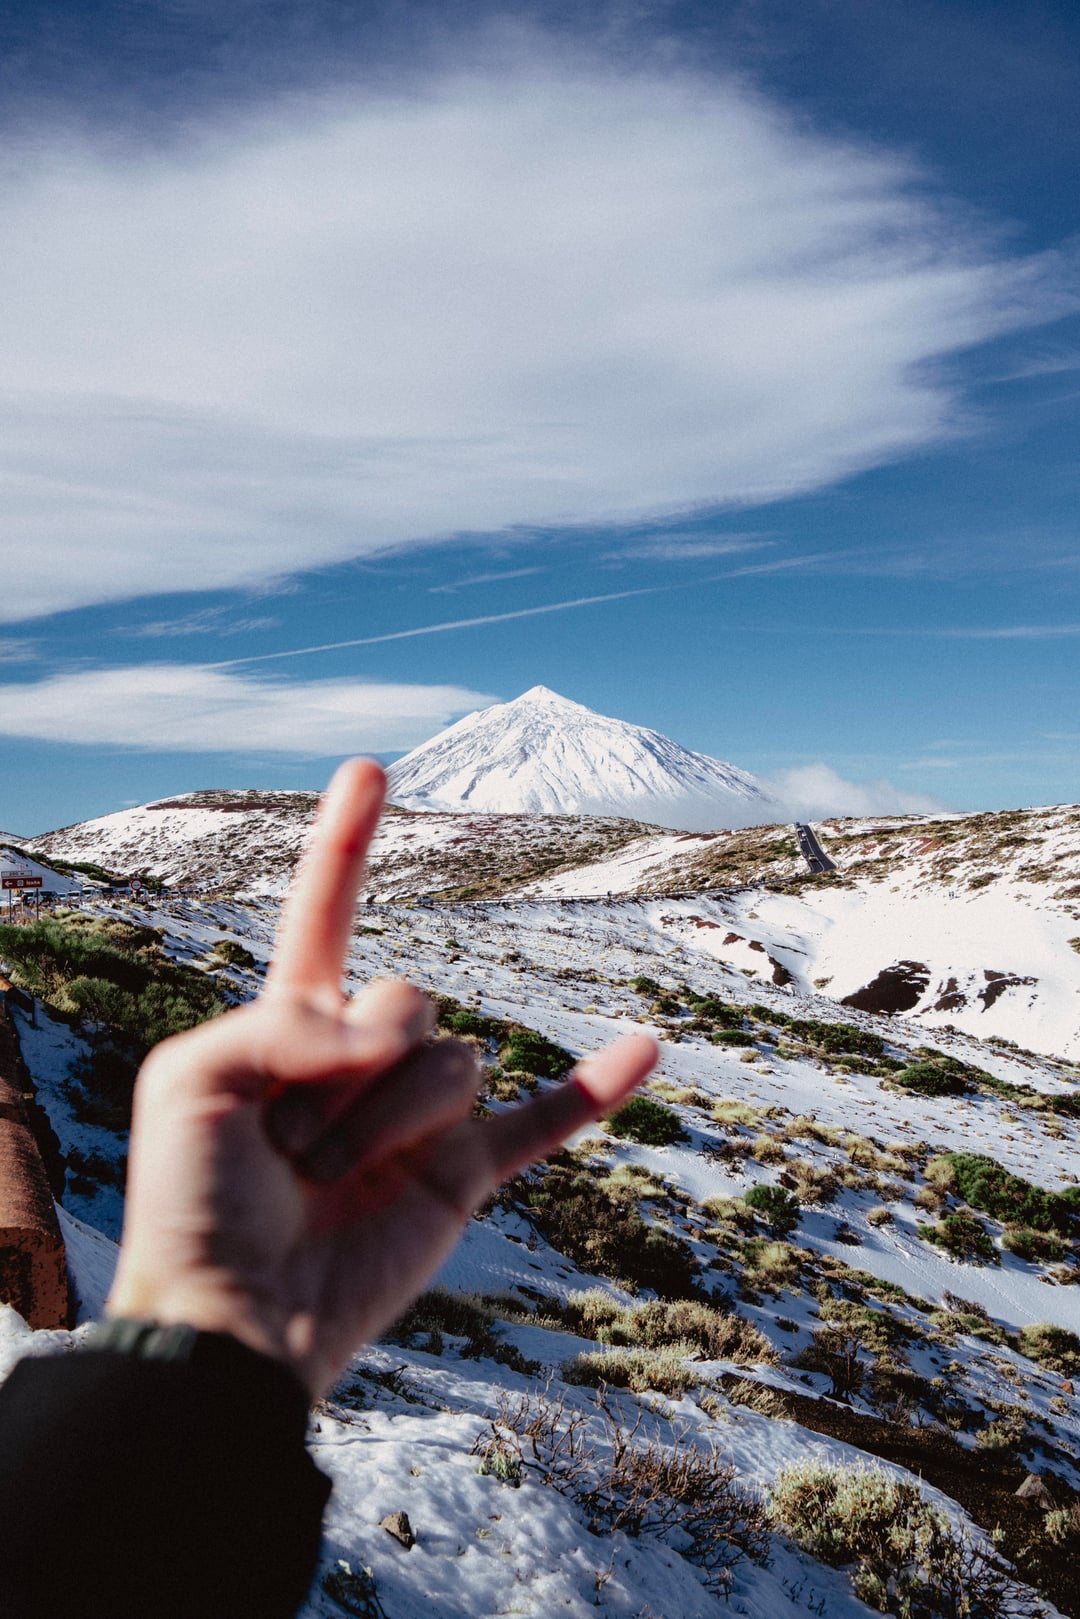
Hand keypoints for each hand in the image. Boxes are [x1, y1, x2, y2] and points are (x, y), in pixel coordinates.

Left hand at [107, 759, 657, 1396]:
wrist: (235, 1323)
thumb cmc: (195, 1203)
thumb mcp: (200, 1077)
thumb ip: (297, 1022)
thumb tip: (400, 1038)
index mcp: (292, 1023)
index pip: (324, 914)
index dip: (344, 843)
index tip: (370, 768)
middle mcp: (364, 1057)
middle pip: (403, 997)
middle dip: (345, 1071)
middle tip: (285, 1147)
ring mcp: (420, 1113)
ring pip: (450, 1061)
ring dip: (385, 1124)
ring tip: (327, 1182)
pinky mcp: (464, 1171)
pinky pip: (546, 1122)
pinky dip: (597, 1087)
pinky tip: (646, 1046)